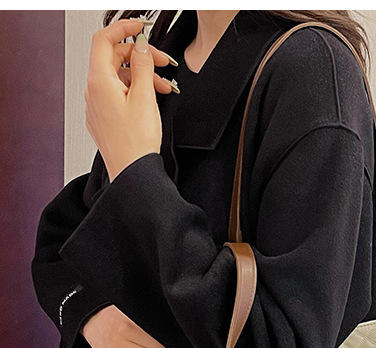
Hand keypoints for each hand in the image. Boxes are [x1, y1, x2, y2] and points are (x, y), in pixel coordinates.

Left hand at [84, 18, 174, 181]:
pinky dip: (134, 91)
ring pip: (117, 78)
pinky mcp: (104, 118)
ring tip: (163, 87)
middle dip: (138, 56)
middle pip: (112, 59)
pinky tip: (151, 99)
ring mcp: (97, 106)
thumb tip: (140, 46)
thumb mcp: (145, 98)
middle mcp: (93, 92)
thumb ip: (142, 66)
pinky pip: (117, 95)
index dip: (122, 28)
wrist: (132, 173)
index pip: (104, 40)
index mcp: (99, 82)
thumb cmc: (135, 144)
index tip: (139, 26)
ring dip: (140, 76)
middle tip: (161, 62)